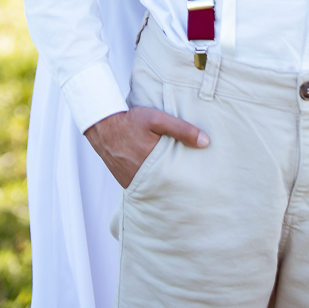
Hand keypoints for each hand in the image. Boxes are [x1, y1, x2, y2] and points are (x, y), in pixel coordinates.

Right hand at [85, 106, 209, 187]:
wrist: (103, 126)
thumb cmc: (131, 122)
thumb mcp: (157, 119)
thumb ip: (182, 130)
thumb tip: (205, 142)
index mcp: (154, 165)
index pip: (178, 179)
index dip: (190, 181)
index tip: (203, 181)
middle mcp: (143, 178)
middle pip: (168, 187)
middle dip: (180, 187)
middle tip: (195, 187)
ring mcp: (133, 182)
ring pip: (156, 188)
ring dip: (166, 185)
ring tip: (180, 184)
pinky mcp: (126, 182)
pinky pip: (144, 186)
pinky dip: (153, 184)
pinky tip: (161, 178)